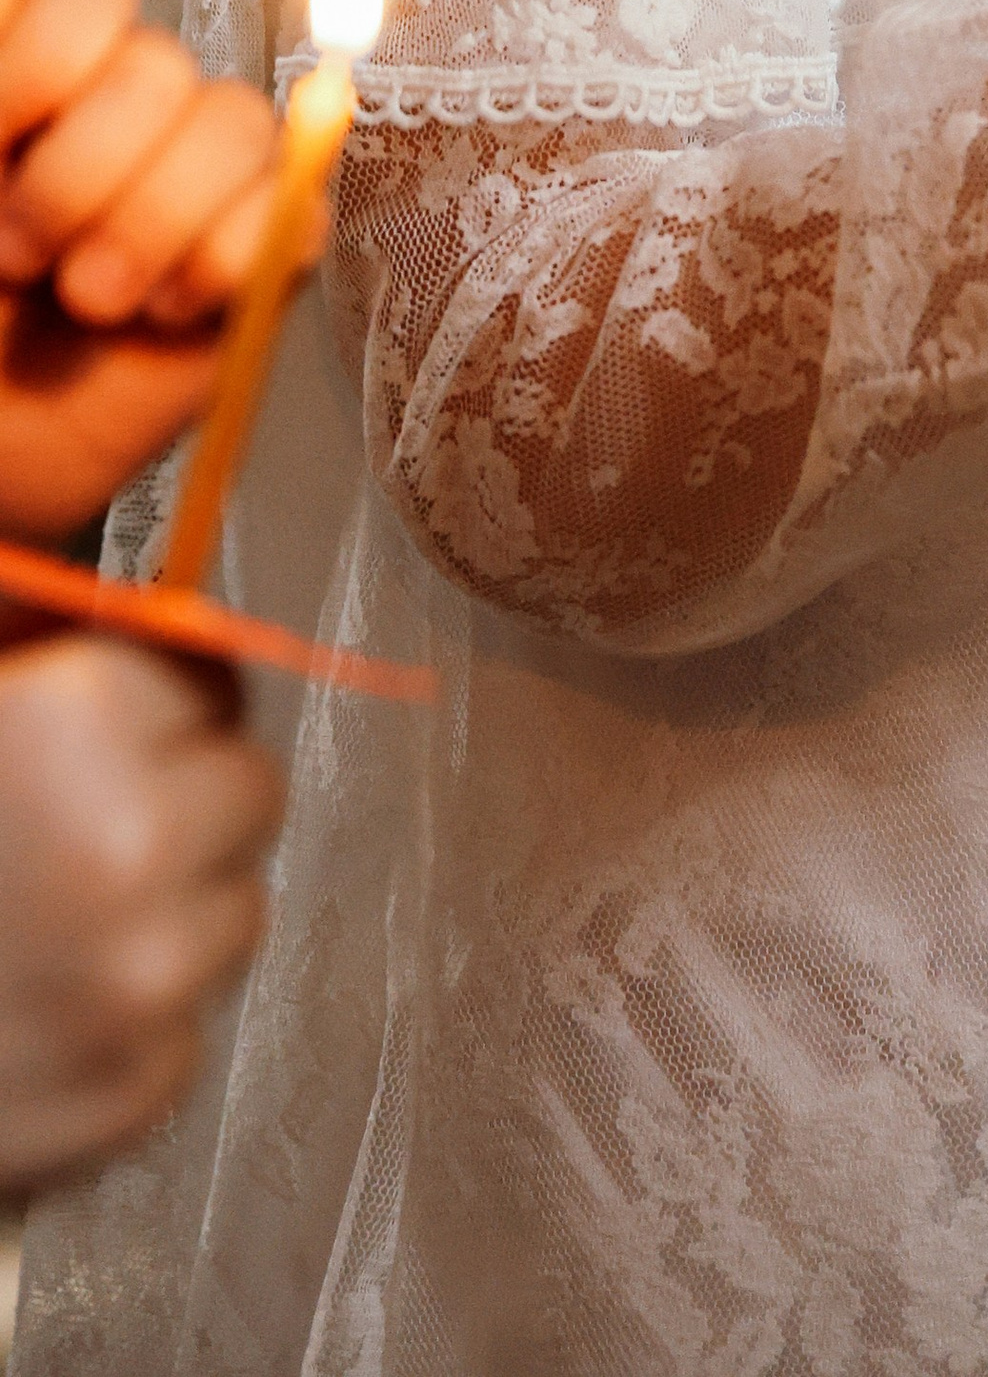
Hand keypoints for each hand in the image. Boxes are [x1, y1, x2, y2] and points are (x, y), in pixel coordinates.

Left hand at [0, 0, 291, 543]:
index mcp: (20, 66)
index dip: (38, 50)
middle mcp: (104, 99)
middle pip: (147, 49)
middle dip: (77, 169)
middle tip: (14, 253)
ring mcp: (187, 169)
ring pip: (230, 116)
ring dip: (151, 222)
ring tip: (88, 299)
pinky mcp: (255, 246)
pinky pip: (293, 204)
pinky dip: (226, 261)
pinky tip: (163, 311)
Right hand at [0, 631, 281, 1193]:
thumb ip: (18, 634)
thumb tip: (120, 616)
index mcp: (75, 722)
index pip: (206, 677)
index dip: (160, 696)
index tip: (131, 715)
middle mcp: (131, 845)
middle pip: (243, 790)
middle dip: (178, 797)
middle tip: (83, 822)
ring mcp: (139, 980)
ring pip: (229, 911)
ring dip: (164, 910)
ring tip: (53, 918)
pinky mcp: (127, 1093)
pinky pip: (181, 1032)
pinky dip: (127, 1024)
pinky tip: (41, 1003)